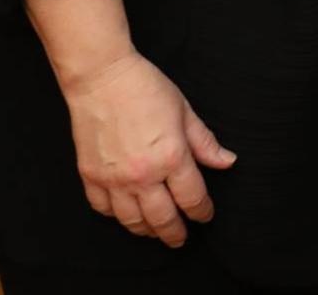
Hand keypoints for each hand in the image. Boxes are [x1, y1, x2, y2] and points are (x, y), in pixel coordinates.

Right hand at [60, 50, 234, 246]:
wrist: (102, 78)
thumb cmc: (146, 89)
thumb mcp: (185, 112)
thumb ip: (205, 143)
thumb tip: (227, 162)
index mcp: (171, 157)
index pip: (192, 197)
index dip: (202, 211)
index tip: (206, 215)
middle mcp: (142, 174)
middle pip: (163, 218)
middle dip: (175, 232)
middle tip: (182, 239)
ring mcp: (113, 179)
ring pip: (132, 220)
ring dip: (147, 230)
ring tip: (156, 231)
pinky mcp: (90, 176)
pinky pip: (103, 209)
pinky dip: (116, 216)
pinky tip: (126, 214)